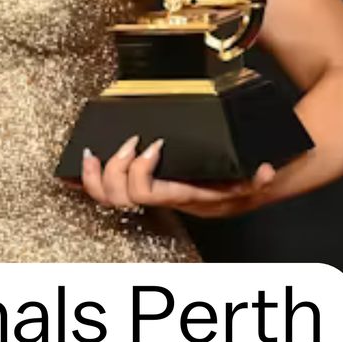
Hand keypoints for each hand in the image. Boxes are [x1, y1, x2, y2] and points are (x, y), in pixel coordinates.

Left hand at [68, 135, 275, 219]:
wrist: (240, 191)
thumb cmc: (238, 181)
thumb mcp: (251, 179)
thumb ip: (257, 178)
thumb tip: (266, 172)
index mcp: (180, 196)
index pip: (146, 194)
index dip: (140, 171)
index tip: (153, 144)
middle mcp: (159, 200)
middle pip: (118, 199)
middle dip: (117, 168)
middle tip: (130, 141)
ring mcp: (146, 196)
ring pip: (106, 199)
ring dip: (93, 178)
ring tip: (92, 152)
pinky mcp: (139, 187)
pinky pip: (106, 191)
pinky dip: (87, 181)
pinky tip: (77, 166)